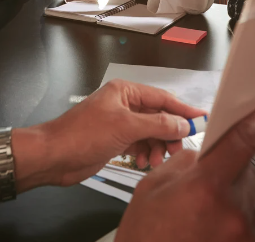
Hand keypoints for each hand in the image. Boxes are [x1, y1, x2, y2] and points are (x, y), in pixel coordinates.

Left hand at [31, 79, 205, 186]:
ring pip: (150, 133)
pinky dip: (145, 153)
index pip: (162, 98)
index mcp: (125, 92)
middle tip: (177, 148)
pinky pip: (140, 145)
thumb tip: (182, 123)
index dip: (183, 110)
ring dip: (157, 146)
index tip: (201, 118)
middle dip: (169, 133)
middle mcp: (124, 105)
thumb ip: (157, 124)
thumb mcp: (125, 127)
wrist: (54, 157)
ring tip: (156, 159)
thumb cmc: (81, 135)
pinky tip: (143, 163)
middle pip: (158, 117)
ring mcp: (119, 123)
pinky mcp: (115, 141)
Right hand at [117, 103, 254, 241]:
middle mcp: (232, 211)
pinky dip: (239, 223)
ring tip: (205, 218)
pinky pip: (254, 224)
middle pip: (247, 172)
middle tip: (204, 189)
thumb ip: (182, 163)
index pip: (241, 142)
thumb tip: (202, 154)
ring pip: (251, 199)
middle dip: (230, 173)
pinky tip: (214, 232)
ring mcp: (244, 234)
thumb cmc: (145, 240)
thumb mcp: (150, 191)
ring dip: (234, 200)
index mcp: (205, 188)